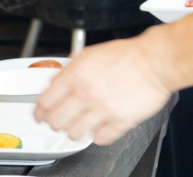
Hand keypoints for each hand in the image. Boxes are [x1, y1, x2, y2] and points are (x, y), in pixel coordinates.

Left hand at [34, 35, 171, 144]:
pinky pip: (99, 139)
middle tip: (56, 122)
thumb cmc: (126, 55)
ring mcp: (103, 110)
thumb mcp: (89, 53)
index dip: (38, 111)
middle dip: (53, 123)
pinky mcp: (120, 122)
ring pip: (75, 133)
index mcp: (76, 75)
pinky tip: (97, 128)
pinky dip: (96, 136)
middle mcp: (86, 93)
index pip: (45, 100)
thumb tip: (56, 80)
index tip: (38, 115)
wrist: (154, 62)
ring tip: (76, 126)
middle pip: (56, 120)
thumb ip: (70, 68)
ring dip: (73, 131)